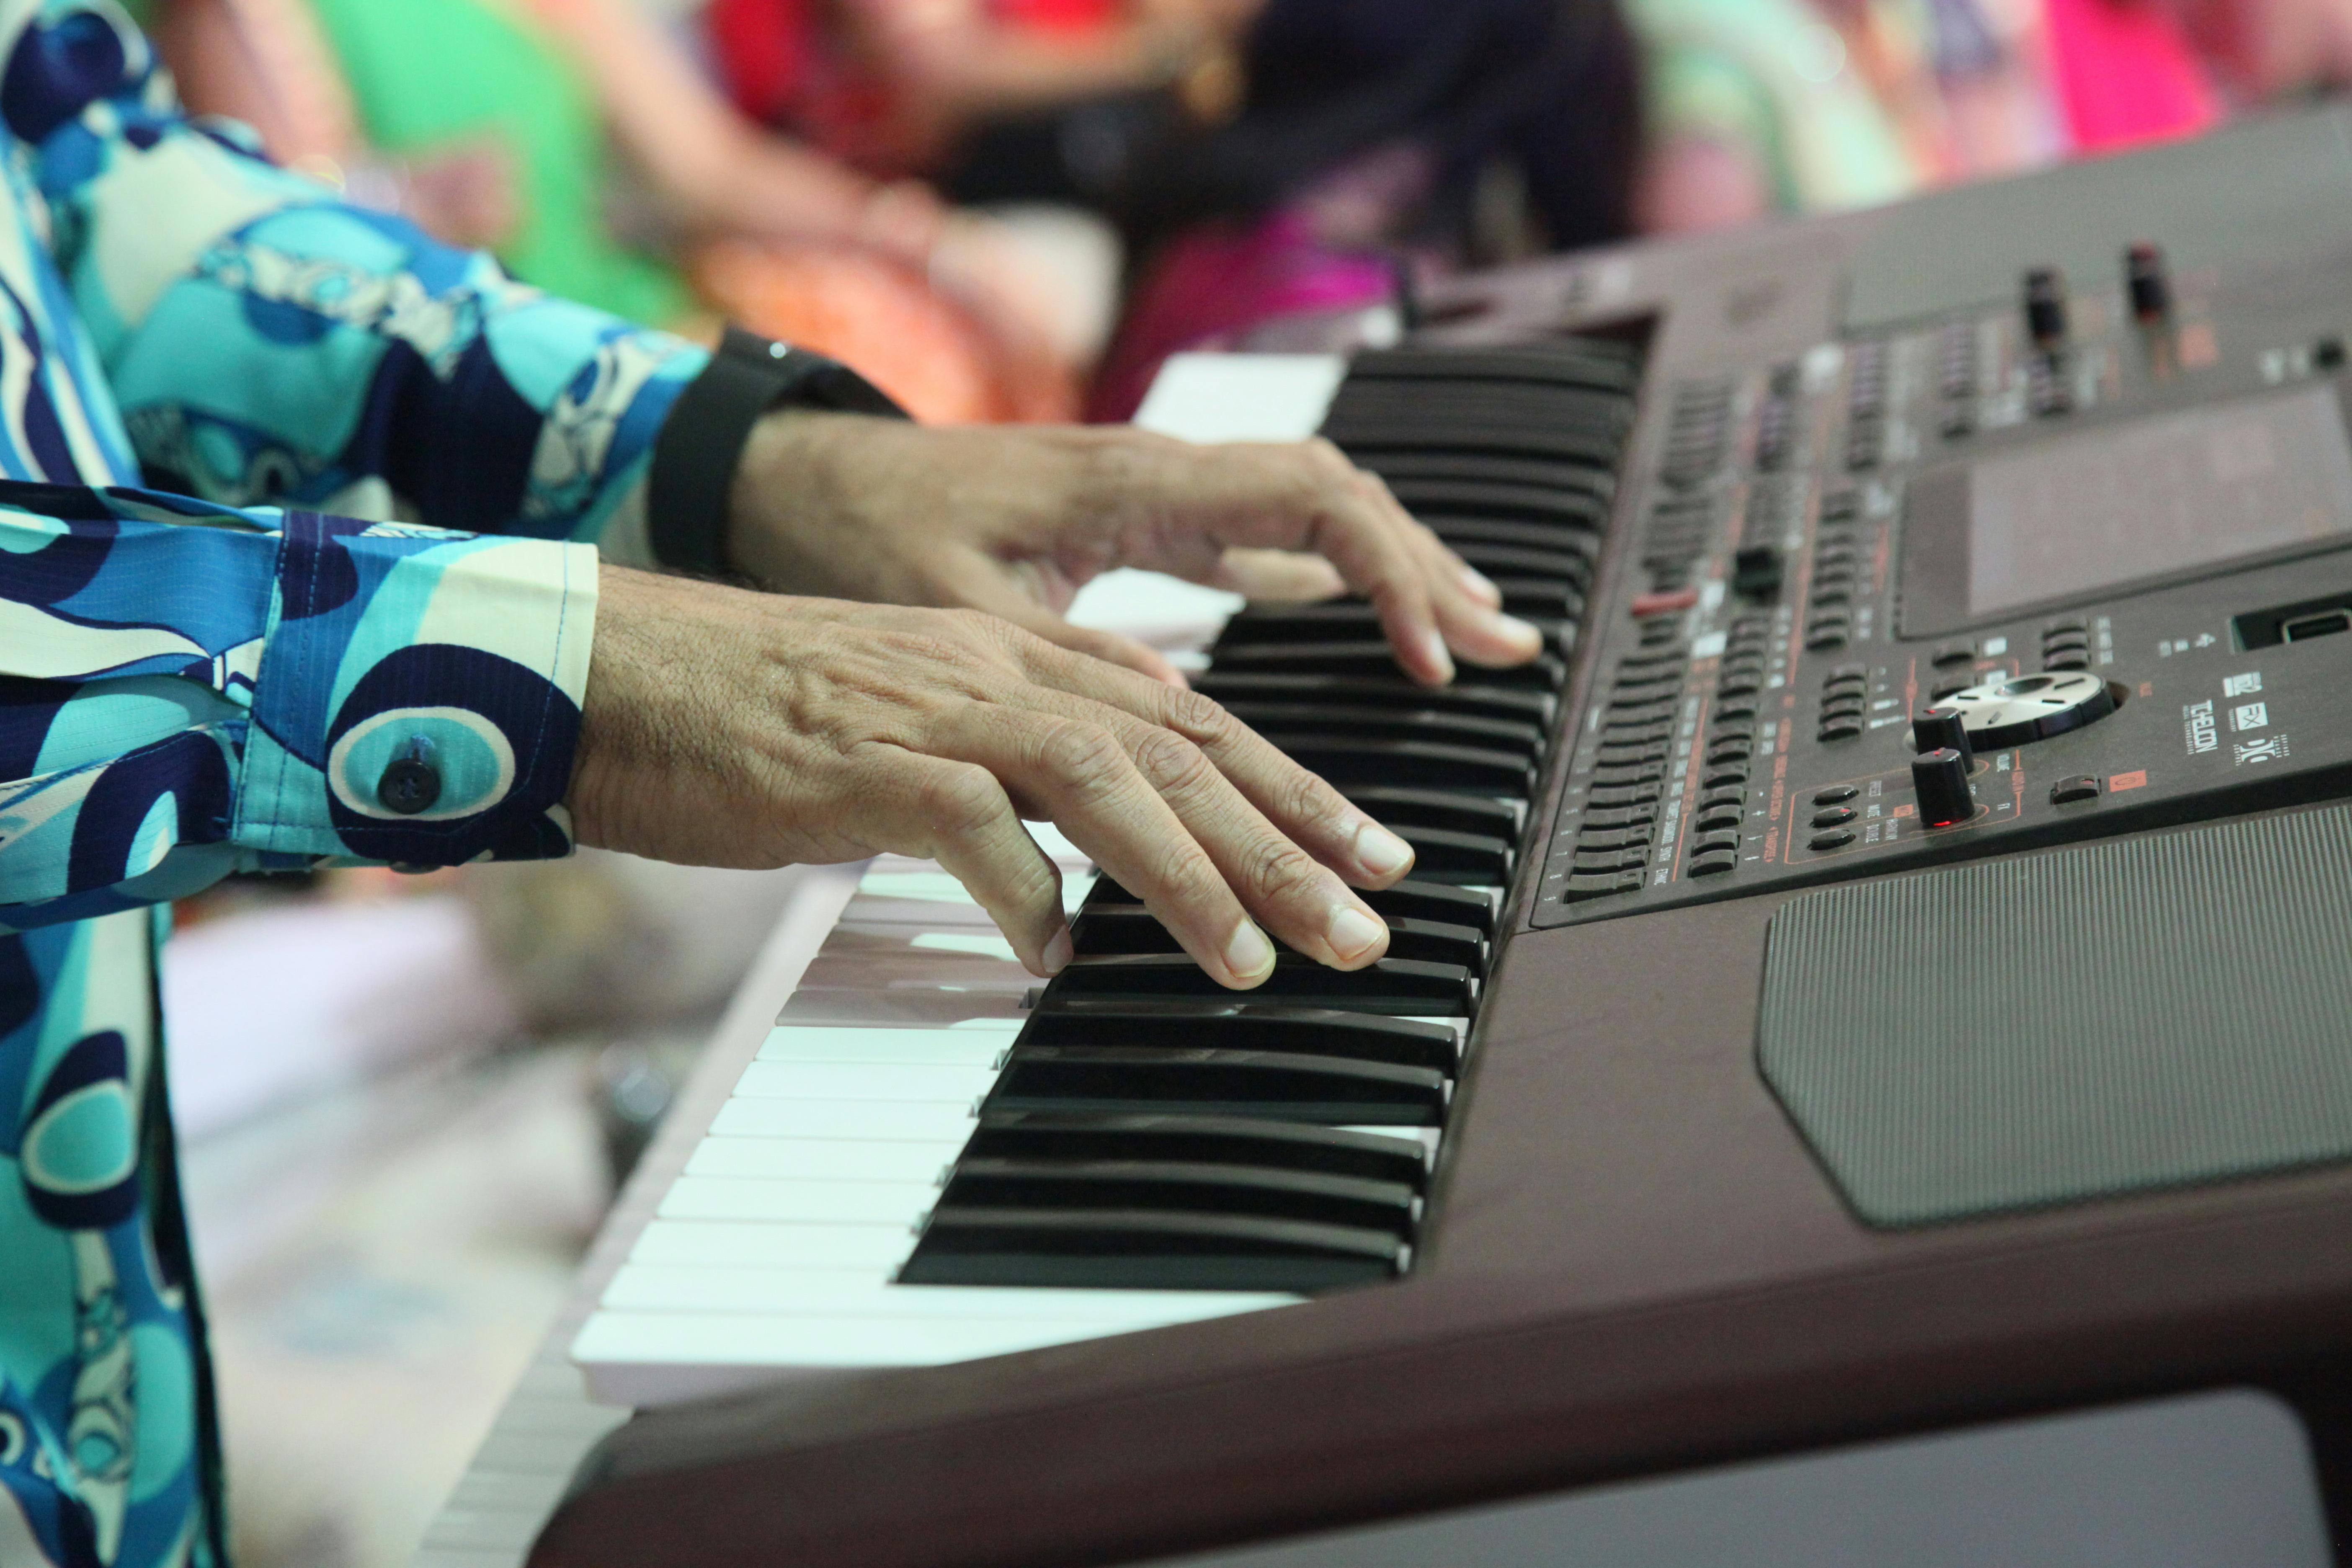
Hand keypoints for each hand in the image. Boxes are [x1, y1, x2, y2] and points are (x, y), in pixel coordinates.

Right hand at [567, 567, 1420, 985]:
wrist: (618, 668)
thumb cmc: (756, 708)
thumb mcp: (913, 714)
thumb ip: (1010, 757)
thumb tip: (1091, 832)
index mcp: (1012, 656)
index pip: (1186, 718)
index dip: (1288, 785)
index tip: (1365, 851)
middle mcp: (993, 669)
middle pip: (1179, 748)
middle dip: (1286, 839)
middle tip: (1366, 919)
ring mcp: (931, 710)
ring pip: (1104, 777)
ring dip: (1193, 873)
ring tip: (1258, 956)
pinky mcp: (860, 764)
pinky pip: (969, 828)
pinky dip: (1025, 894)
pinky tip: (1058, 960)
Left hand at [725, 414, 1544, 687]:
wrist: (800, 478)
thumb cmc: (861, 533)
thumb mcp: (946, 606)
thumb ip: (1054, 662)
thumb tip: (1175, 722)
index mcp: (1132, 482)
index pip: (1309, 498)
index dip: (1386, 572)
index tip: (1431, 654)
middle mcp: (1161, 475)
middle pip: (1335, 503)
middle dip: (1424, 573)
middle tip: (1501, 647)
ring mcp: (1156, 494)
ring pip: (1308, 516)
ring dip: (1389, 572)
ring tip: (1468, 634)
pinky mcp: (1140, 522)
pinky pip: (1260, 537)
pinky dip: (1323, 576)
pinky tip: (1362, 617)